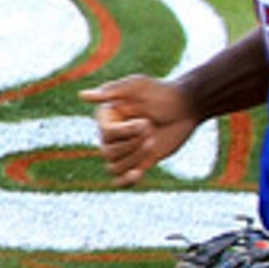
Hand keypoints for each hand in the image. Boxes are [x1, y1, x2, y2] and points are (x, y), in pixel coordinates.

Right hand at [85, 74, 201, 186]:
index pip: (106, 134)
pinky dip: (126, 181)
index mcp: (107, 117)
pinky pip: (121, 180)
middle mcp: (110, 135)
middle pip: (108, 152)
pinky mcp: (136, 163)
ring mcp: (123, 150)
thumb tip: (82, 95)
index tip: (146, 121)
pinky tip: (138, 174)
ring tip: (153, 142)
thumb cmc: (162, 92)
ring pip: (114, 167)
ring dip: (136, 158)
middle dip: (133, 144)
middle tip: (152, 129)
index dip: (126, 132)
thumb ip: (112, 90)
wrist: (186, 108)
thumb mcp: (138, 86)